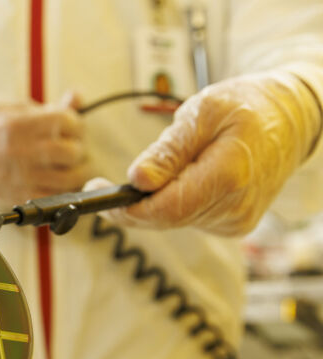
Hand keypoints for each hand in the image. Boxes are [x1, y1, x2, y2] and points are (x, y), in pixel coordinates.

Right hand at [0, 93, 90, 205]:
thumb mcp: (16, 109)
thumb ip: (50, 108)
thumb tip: (77, 98)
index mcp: (19, 125)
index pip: (66, 122)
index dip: (76, 124)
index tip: (73, 127)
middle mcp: (20, 152)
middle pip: (72, 152)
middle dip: (78, 148)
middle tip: (72, 146)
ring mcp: (20, 178)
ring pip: (69, 179)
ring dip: (76, 172)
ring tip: (69, 165)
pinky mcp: (19, 197)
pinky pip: (55, 198)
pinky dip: (63, 190)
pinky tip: (58, 181)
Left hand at [91, 69, 321, 235]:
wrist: (292, 118)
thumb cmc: (248, 106)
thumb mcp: (203, 111)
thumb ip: (168, 149)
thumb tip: (137, 180)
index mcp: (229, 176)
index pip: (165, 208)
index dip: (126, 208)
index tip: (96, 193)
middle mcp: (234, 207)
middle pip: (164, 218)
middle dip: (130, 204)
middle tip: (101, 185)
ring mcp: (236, 220)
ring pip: (173, 220)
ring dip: (152, 201)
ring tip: (155, 170)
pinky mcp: (233, 223)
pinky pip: (188, 218)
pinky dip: (172, 202)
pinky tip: (178, 180)